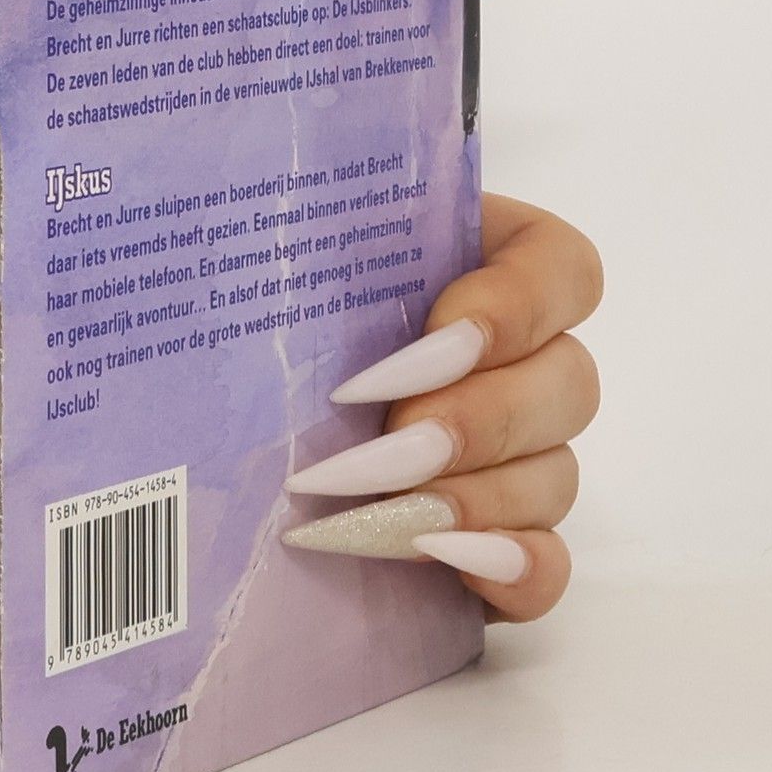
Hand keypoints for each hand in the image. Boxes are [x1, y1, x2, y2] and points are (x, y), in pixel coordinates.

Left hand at [282, 196, 602, 620]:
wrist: (203, 413)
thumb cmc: (256, 302)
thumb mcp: (285, 246)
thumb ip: (306, 229)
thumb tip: (258, 202)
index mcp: (484, 261)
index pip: (563, 270)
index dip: (516, 306)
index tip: (435, 333)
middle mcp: (519, 357)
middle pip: (569, 384)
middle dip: (477, 418)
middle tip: (389, 439)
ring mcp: (518, 454)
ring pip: (556, 476)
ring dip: (477, 497)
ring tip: (389, 513)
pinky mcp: (498, 539)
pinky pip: (546, 565)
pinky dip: (514, 570)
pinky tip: (448, 558)